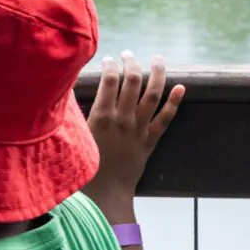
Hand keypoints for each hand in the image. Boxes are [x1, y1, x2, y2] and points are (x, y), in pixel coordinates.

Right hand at [84, 52, 184, 223]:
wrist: (106, 195)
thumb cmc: (84, 169)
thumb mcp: (76, 138)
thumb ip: (75, 115)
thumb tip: (68, 95)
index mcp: (102, 116)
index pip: (109, 80)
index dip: (110, 65)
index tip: (108, 59)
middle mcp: (123, 119)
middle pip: (132, 81)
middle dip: (131, 63)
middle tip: (128, 55)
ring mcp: (139, 129)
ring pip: (153, 94)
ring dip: (157, 73)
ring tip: (158, 59)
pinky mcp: (150, 141)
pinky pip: (166, 118)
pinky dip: (175, 102)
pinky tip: (181, 88)